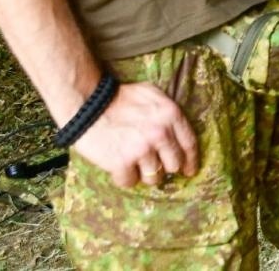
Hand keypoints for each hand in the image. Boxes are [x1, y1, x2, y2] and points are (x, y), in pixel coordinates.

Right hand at [73, 81, 197, 188]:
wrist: (87, 104)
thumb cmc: (119, 98)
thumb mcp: (152, 95)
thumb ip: (167, 112)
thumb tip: (178, 133)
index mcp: (171, 114)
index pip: (189, 144)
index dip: (191, 161)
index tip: (189, 171)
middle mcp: (161, 133)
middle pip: (174, 165)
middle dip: (165, 167)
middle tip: (153, 165)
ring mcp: (142, 149)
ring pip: (154, 178)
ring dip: (144, 174)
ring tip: (133, 164)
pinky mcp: (122, 162)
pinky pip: (130, 182)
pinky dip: (125, 178)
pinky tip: (119, 168)